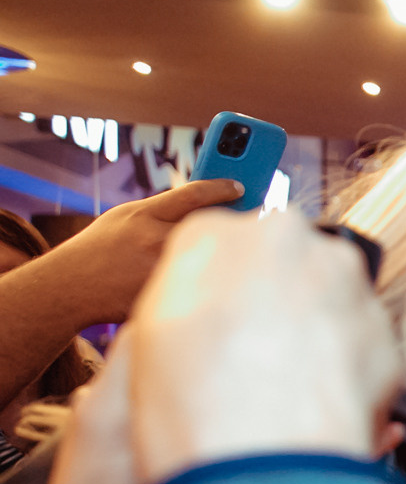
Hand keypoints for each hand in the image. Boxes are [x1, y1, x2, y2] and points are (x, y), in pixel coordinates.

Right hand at [19, 181, 246, 326]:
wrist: (70, 287)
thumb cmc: (102, 248)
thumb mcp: (126, 217)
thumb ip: (163, 211)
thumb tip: (208, 206)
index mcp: (144, 215)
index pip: (192, 194)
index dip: (222, 187)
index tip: (241, 186)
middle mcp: (154, 240)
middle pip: (211, 229)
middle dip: (237, 225)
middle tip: (259, 222)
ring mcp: (160, 270)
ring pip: (210, 260)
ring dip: (231, 256)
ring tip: (251, 253)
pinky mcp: (163, 297)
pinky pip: (199, 288)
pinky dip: (214, 284)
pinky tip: (229, 283)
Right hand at [123, 210, 399, 483]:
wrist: (260, 461)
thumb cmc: (184, 405)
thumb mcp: (146, 341)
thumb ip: (185, 299)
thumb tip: (210, 303)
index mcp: (213, 232)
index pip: (221, 244)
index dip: (222, 290)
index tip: (221, 324)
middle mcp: (287, 238)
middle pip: (285, 261)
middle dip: (279, 298)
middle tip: (257, 354)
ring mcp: (346, 280)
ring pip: (332, 296)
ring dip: (317, 330)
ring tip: (289, 387)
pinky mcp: (384, 328)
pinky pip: (362, 344)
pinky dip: (346, 368)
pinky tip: (319, 404)